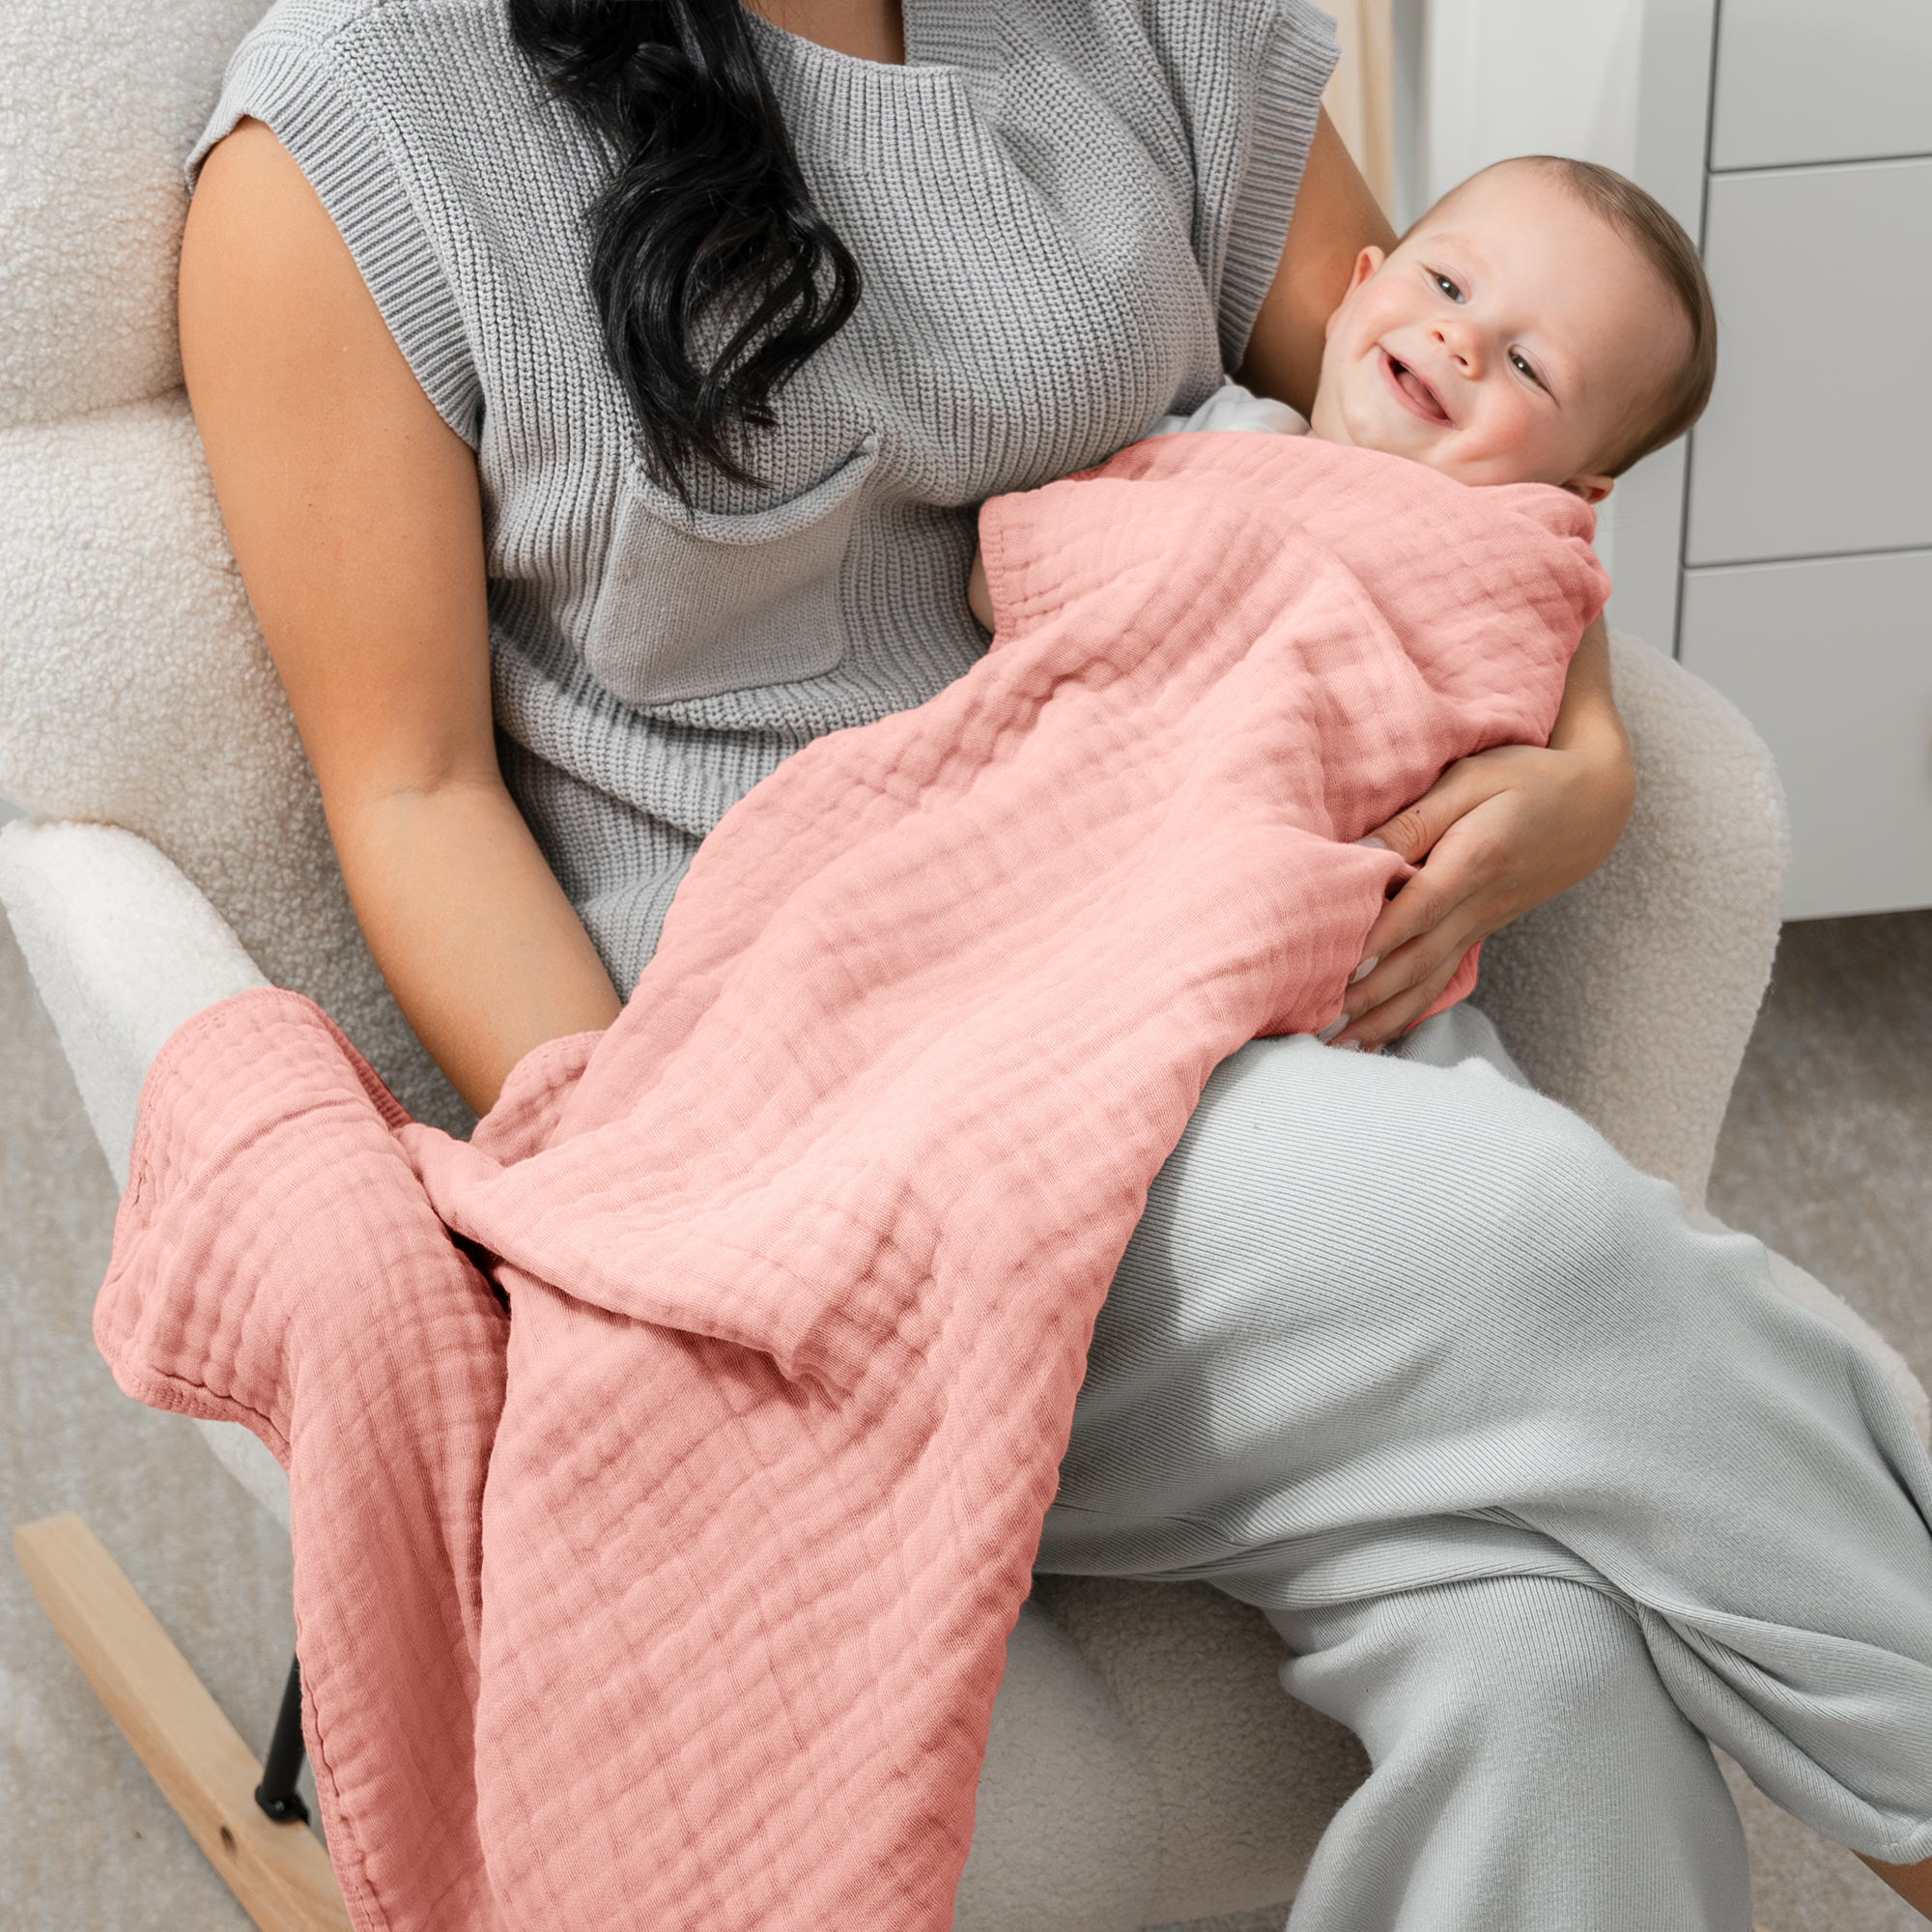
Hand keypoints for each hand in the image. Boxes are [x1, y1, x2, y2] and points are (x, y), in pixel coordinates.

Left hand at [1325, 620, 1633, 1049]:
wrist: (1595, 804)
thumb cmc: (1526, 777)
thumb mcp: (1471, 779)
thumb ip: (1414, 820)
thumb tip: (1361, 854)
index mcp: (1475, 859)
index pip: (1420, 907)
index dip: (1381, 937)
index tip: (1340, 964)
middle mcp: (1478, 903)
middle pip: (1419, 958)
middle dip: (1369, 995)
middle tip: (1321, 1021)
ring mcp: (1480, 924)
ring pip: (1429, 981)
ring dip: (1383, 1017)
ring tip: (1338, 1046)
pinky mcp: (1478, 932)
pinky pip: (1441, 980)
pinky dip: (1408, 1011)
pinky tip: (1377, 1035)